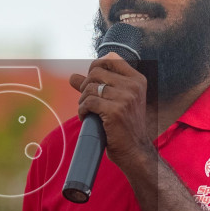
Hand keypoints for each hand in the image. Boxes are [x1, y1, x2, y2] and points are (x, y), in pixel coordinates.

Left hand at [70, 52, 154, 175]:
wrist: (135, 150)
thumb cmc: (124, 126)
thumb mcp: (116, 101)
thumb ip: (96, 86)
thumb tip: (72, 77)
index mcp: (137, 80)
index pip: (111, 59)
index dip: (95, 67)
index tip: (91, 82)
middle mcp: (133, 86)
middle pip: (96, 72)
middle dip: (85, 86)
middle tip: (86, 101)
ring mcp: (125, 98)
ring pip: (90, 88)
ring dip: (83, 101)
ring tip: (87, 111)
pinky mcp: (115, 111)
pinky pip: (88, 102)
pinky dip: (82, 110)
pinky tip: (86, 117)